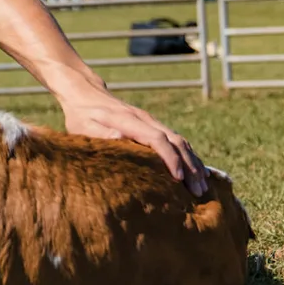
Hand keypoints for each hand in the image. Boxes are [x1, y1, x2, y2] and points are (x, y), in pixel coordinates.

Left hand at [60, 86, 206, 195]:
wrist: (85, 94)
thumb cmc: (81, 114)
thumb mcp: (81, 125)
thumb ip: (100, 133)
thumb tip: (119, 137)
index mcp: (129, 120)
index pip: (157, 139)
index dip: (170, 158)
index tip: (178, 177)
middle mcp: (146, 120)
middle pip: (176, 141)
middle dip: (189, 166)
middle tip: (198, 191)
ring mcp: (152, 122)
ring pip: (181, 142)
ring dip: (193, 163)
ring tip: (202, 186)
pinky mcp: (153, 126)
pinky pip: (176, 141)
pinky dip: (189, 157)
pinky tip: (197, 172)